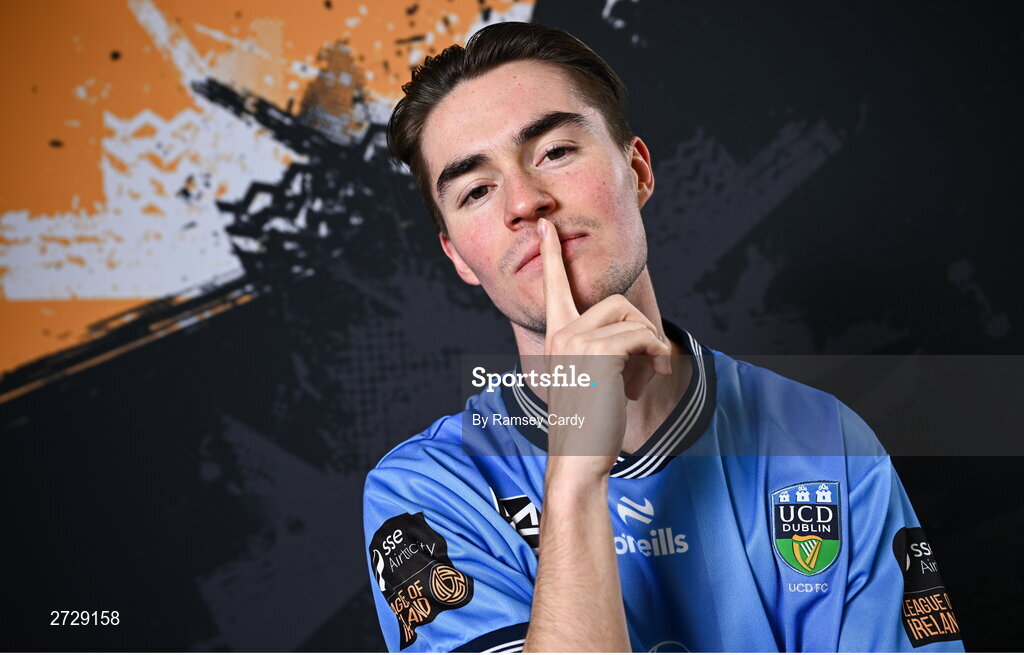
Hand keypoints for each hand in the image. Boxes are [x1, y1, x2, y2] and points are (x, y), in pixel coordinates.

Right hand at [538, 218, 671, 478]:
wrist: (577, 459)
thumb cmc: (587, 424)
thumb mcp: (588, 379)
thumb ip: (600, 351)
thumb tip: (639, 337)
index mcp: (556, 336)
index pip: (553, 286)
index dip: (550, 254)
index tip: (545, 226)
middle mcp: (562, 333)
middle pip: (617, 304)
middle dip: (640, 335)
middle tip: (644, 369)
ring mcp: (578, 341)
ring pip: (634, 322)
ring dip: (650, 352)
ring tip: (642, 381)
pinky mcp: (600, 352)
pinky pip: (644, 339)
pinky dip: (656, 360)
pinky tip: (648, 382)